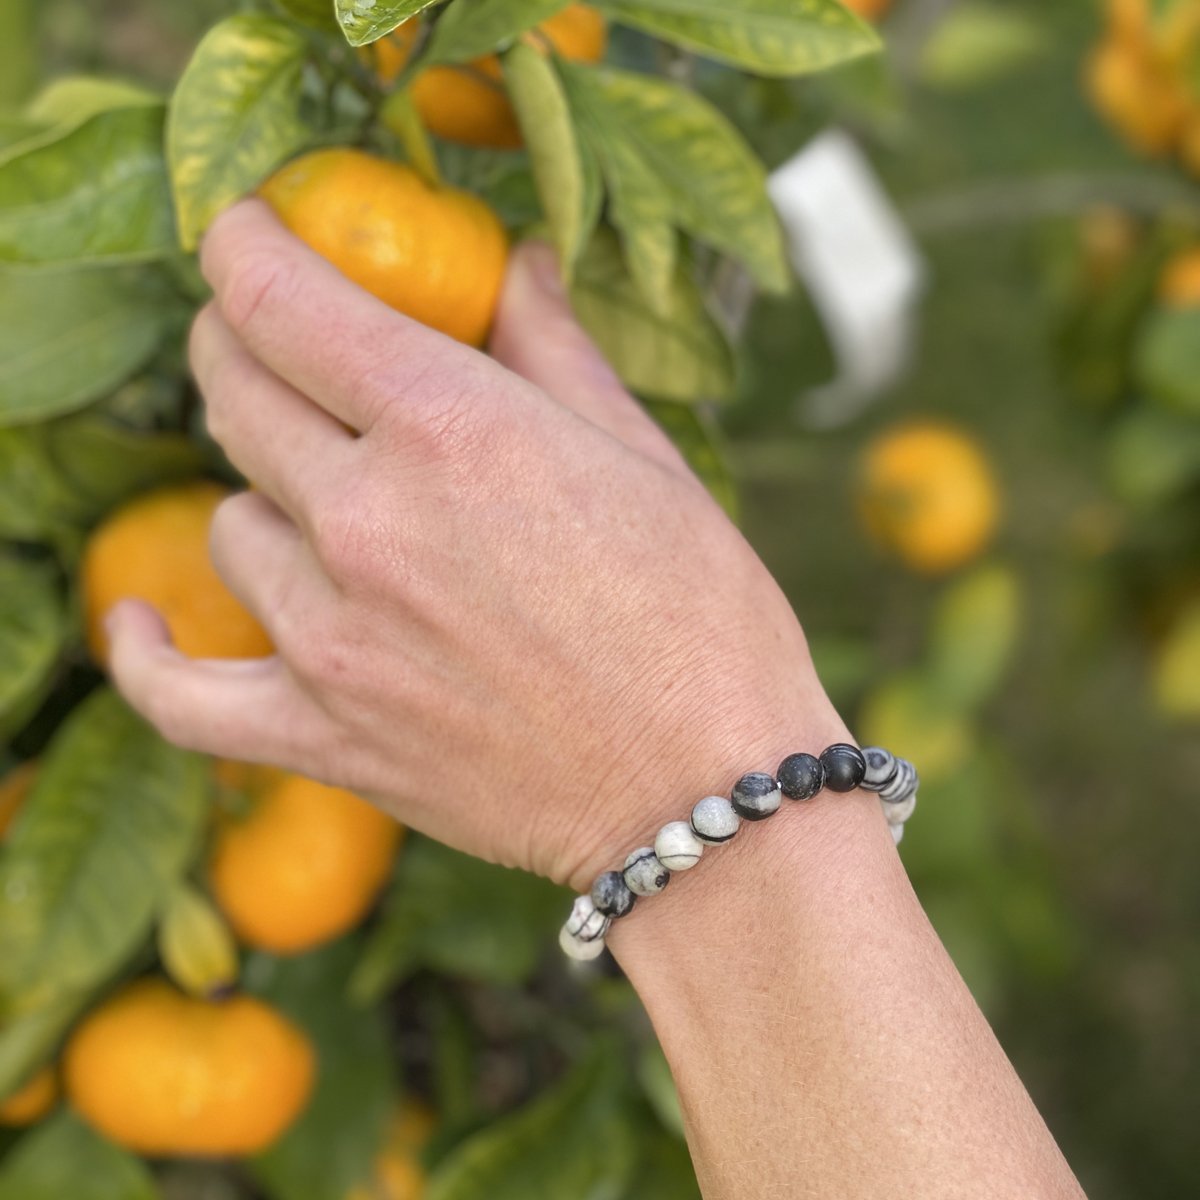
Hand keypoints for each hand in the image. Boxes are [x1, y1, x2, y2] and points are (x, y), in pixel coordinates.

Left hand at [107, 201, 846, 888]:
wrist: (701, 788)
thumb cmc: (700, 618)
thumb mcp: (645, 457)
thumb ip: (553, 349)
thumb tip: (517, 264)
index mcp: (451, 428)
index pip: (283, 300)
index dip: (245, 246)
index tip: (242, 231)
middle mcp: (368, 520)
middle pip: (235, 391)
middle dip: (241, 344)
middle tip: (275, 342)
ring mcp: (334, 634)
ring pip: (230, 522)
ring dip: (267, 496)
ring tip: (325, 509)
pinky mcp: (325, 734)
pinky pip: (182, 694)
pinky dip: (147, 654)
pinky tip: (141, 620)